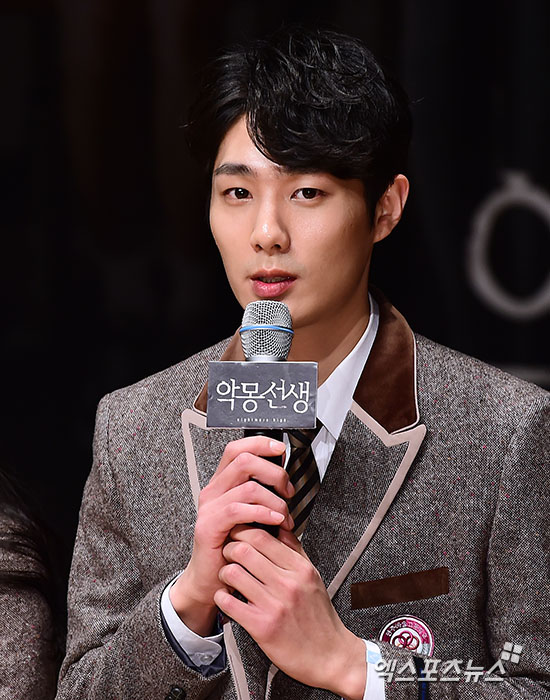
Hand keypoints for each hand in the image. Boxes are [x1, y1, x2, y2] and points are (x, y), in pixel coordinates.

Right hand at [170, 436, 293, 634]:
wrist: (210, 580)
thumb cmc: (232, 548)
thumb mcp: (249, 516)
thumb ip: (261, 496)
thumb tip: (285, 480)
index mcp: (222, 484)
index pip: (237, 449)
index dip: (259, 444)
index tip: (280, 450)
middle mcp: (213, 491)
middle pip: (244, 460)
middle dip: (274, 473)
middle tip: (287, 491)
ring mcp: (209, 507)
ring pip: (248, 486)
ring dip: (274, 500)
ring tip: (284, 516)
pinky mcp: (209, 526)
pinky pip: (239, 510)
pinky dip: (263, 513)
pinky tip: (276, 522)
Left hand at [214, 527, 366, 698]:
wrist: (331, 656)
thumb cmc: (320, 617)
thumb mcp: (313, 577)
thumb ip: (295, 551)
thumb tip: (280, 528)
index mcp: (300, 568)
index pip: (262, 536)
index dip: (243, 531)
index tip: (237, 535)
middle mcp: (288, 583)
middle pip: (244, 549)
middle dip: (229, 548)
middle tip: (227, 554)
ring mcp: (274, 605)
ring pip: (233, 573)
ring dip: (224, 573)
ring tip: (227, 578)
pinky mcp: (262, 627)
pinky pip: (229, 603)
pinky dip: (222, 597)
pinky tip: (227, 598)